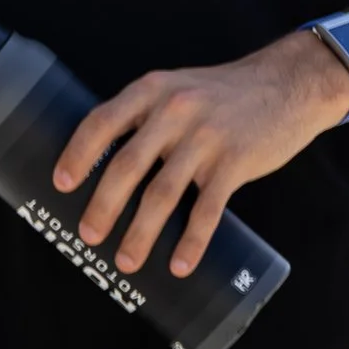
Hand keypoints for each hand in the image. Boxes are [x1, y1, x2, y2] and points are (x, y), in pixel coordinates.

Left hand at [50, 31, 348, 278]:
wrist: (287, 84)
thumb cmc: (223, 93)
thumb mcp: (178, 87)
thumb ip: (147, 116)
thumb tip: (106, 163)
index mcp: (153, 90)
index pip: (102, 121)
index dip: (78, 154)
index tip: (61, 184)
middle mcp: (175, 110)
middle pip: (127, 164)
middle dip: (103, 205)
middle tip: (87, 235)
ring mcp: (206, 136)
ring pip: (162, 193)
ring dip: (140, 233)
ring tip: (126, 261)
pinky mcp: (235, 161)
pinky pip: (208, 209)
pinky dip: (191, 242)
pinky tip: (179, 264)